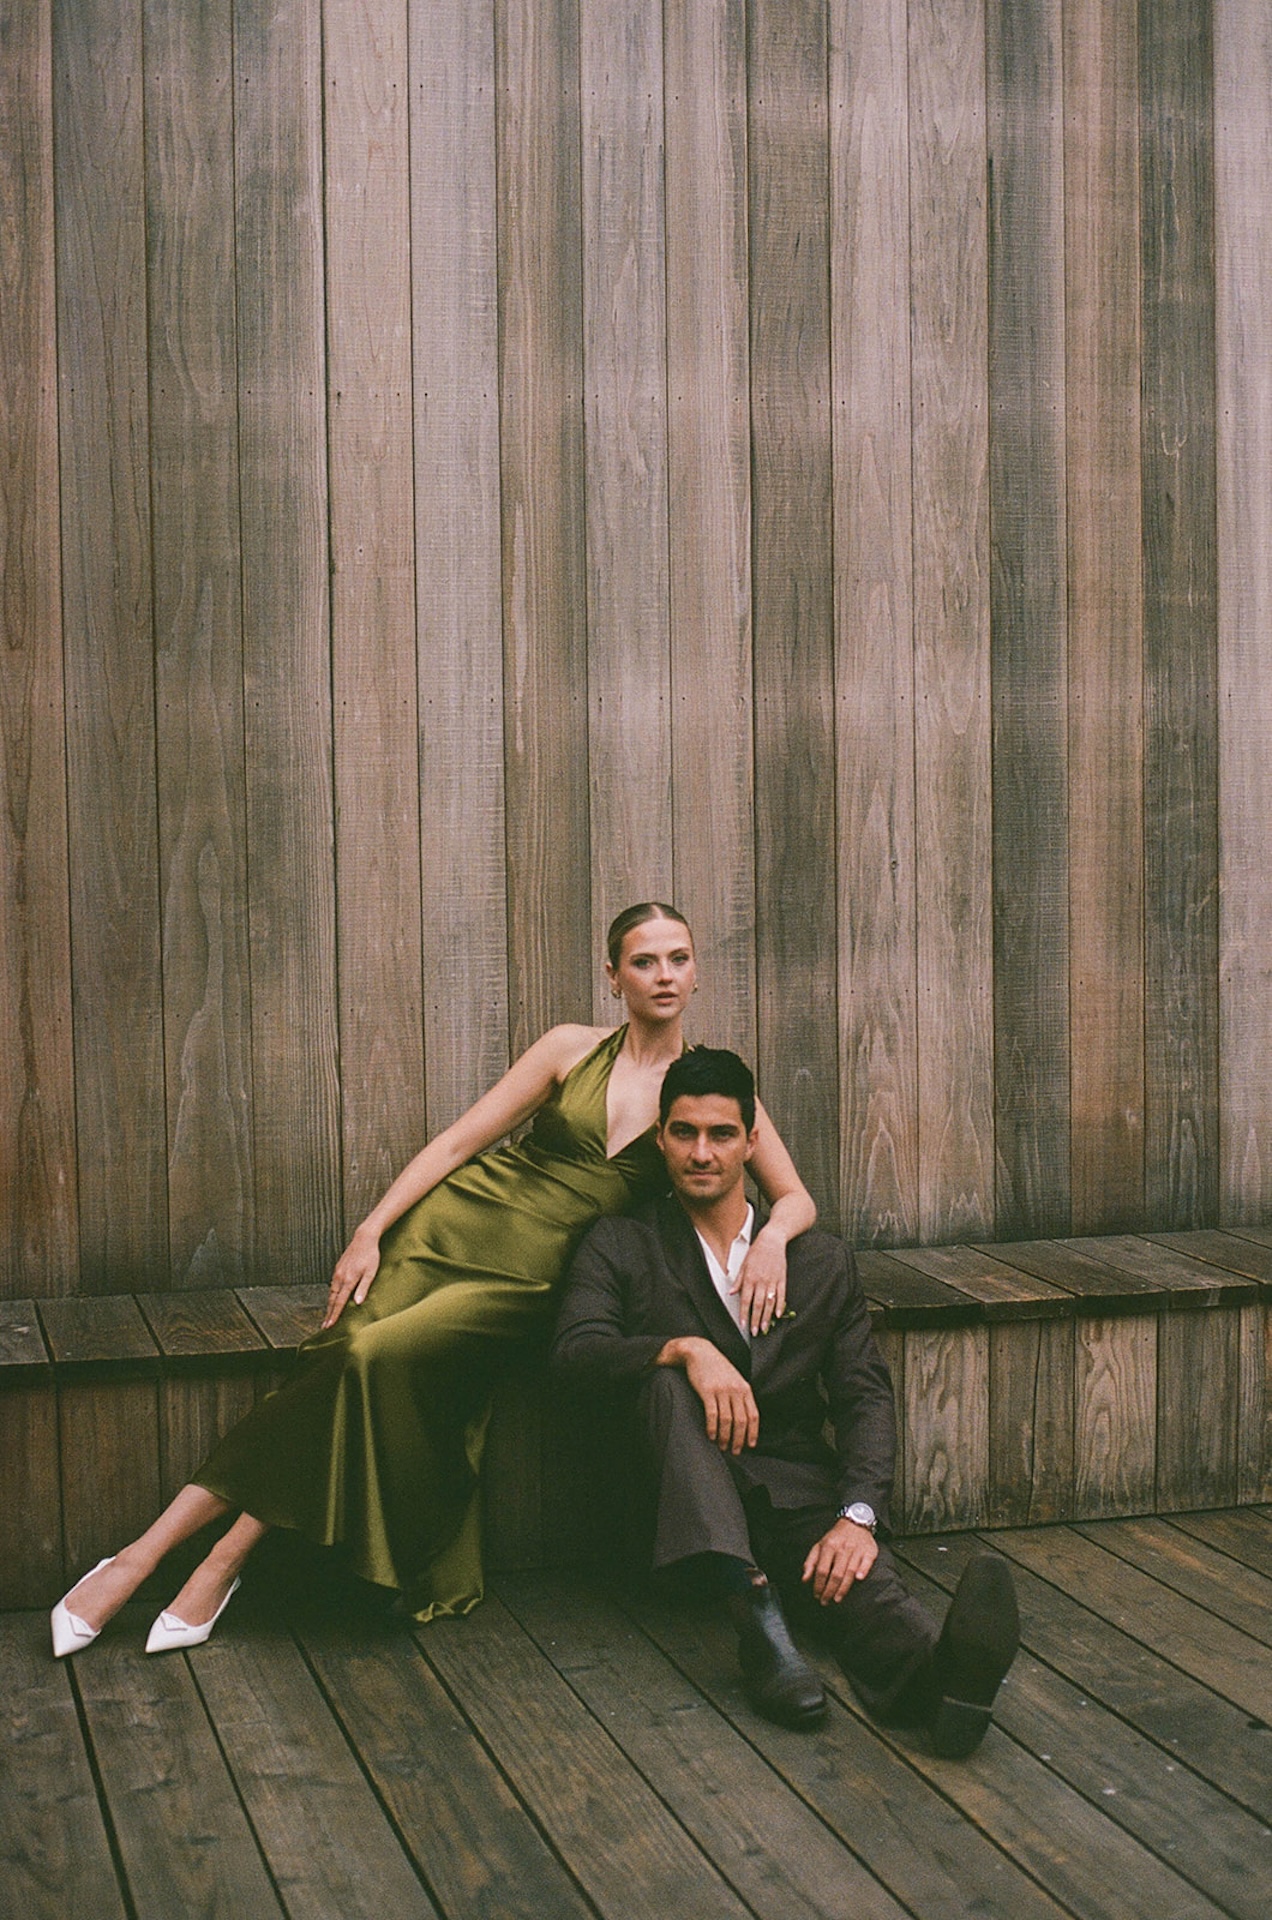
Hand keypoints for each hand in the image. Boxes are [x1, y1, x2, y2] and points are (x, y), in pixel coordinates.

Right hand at [323, 1225, 381, 1327]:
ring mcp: (338, 1272)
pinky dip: (331, 1295)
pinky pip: (333, 1285)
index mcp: (348, 1279)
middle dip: (328, 1313)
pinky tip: (333, 1299)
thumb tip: (358, 1303)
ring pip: (331, 1292)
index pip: (340, 1301)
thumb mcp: (371, 1272)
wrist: (364, 1238)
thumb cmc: (371, 1255)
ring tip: (328, 1316)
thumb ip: (364, 1288)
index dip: (334, 1314)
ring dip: (329, 1305)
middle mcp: (340, 1277)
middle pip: (332, 1299)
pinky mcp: (338, 1268)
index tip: (329, 1325)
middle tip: (324, 1326)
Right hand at [662, 1337, 759, 1454]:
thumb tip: (745, 1419)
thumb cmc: (717, 1368)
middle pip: (741, 1421)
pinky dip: (712, 1428)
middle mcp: (735, 1390)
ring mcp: (722, 1390)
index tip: (750, 1445)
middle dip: (739, 1439)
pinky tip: (710, 1435)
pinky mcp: (707, 1391)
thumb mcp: (735, 1379)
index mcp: (745, 1388)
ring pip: (727, 1420)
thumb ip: (741, 1396)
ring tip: (722, 1446)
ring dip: (725, 1437)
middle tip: (735, 1451)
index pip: (753, 1415)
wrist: (700, 1352)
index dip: (753, 1433)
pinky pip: (712, 1414)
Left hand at [732, 1226, 787, 1335]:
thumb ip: (738, 1280)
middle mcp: (761, 1281)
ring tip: (764, 1328)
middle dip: (755, 1320)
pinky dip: (780, 1306)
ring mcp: (772, 1281)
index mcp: (749, 1278)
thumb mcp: (743, 1264)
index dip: (744, 1314)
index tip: (743, 1325)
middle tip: (754, 1332)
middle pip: (757, 1305)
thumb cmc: (756, 1251)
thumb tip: (731, 1293)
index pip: (745, 1300)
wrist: (772, 1240)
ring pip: (769, 1303)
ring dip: (767, 1317)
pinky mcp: (782, 1279)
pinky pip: (781, 1295)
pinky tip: (778, 1315)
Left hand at [801, 1519, 876, 1604]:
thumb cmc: (835, 1538)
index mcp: (829, 1546)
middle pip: (836, 1573)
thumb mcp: (819, 1546)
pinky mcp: (869, 1551)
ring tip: (837, 1599)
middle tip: (825, 1601)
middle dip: (829, 1590)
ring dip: (843, 1587)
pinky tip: (859, 1579)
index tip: (816, 1595)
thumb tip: (804, 1580)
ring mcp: (857, 1549)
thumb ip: (811, 1562)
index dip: (818, 1584)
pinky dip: (863, 1570)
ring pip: (850, 1571)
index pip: (822, 1569)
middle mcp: (843, 1548)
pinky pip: (867, 1562)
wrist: (855, 1522)